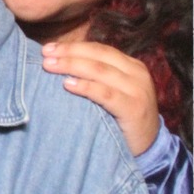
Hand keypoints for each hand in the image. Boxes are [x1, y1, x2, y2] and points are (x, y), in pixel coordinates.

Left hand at [42, 41, 158, 155]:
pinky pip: (106, 94)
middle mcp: (136, 74)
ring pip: (100, 71)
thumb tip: (60, 64)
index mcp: (131, 65)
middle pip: (98, 56)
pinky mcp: (133, 108)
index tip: (49, 48)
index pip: (99, 49)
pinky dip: (85, 87)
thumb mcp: (115, 91)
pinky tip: (67, 85)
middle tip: (45, 54)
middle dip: (69, 53)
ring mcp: (137, 90)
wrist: (149, 147)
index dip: (73, 46)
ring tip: (49, 66)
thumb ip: (97, 77)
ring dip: (72, 65)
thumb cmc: (122, 118)